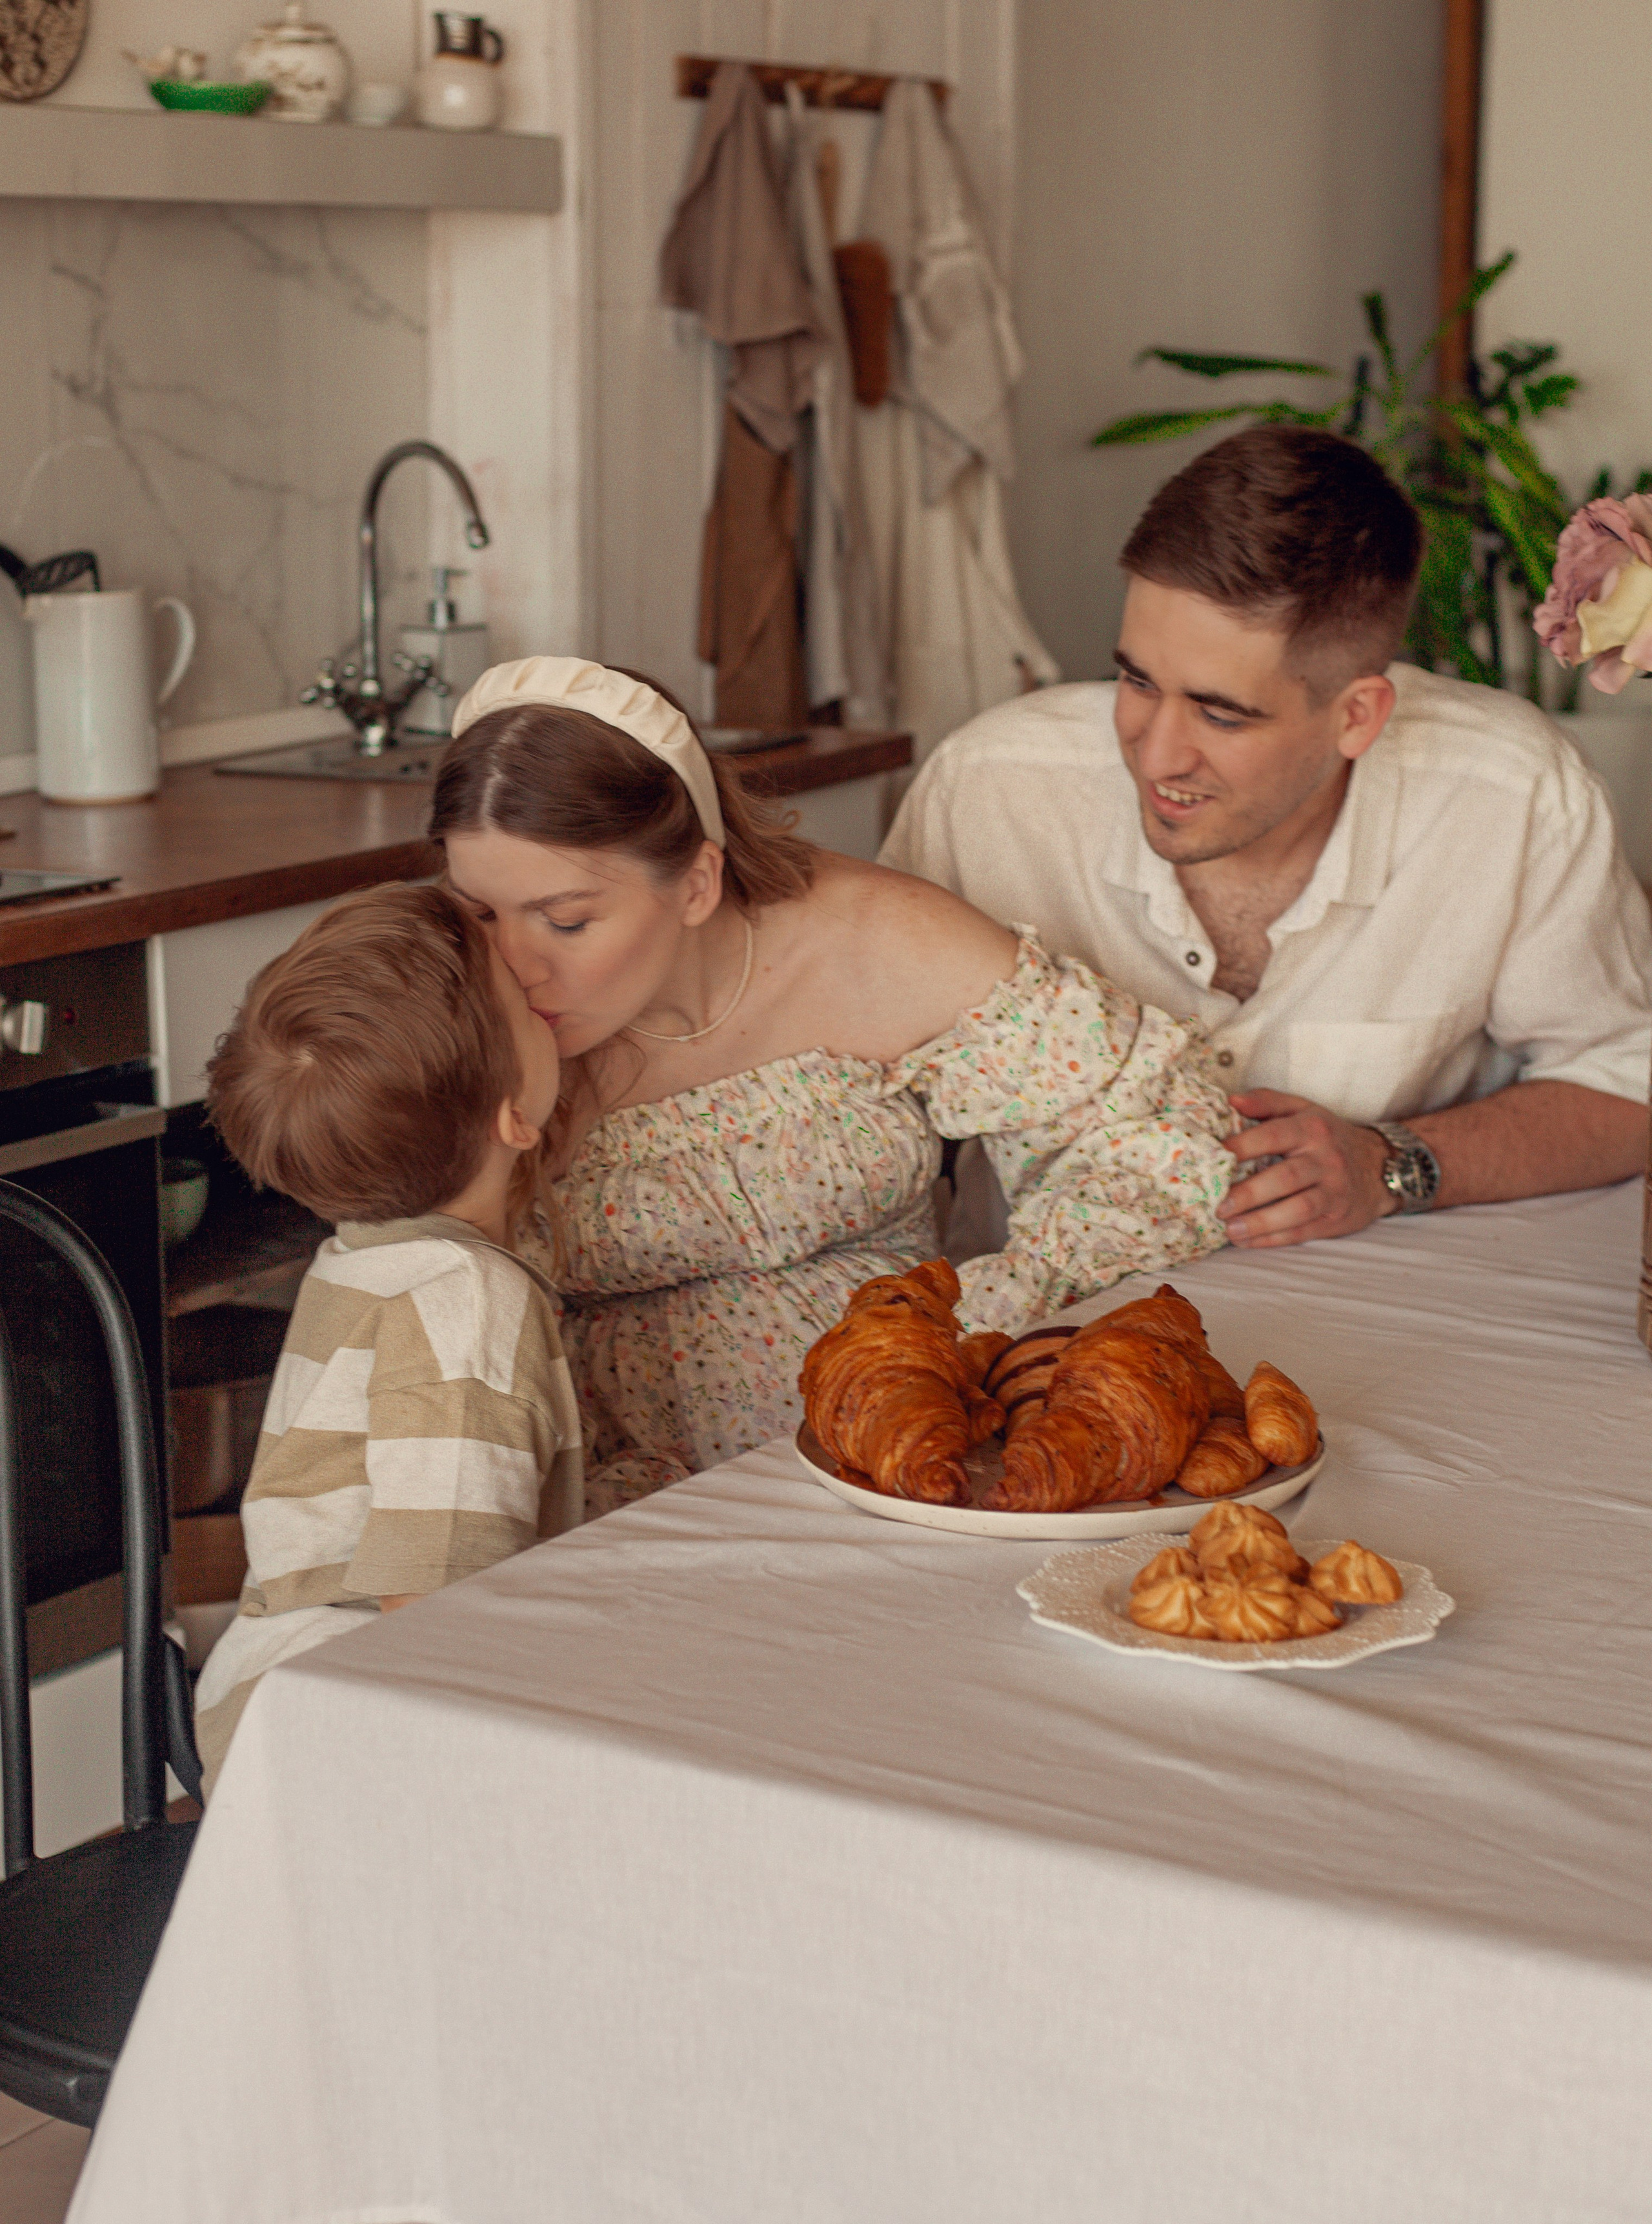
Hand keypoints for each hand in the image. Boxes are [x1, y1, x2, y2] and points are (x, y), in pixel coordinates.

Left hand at [1218, 1090, 1396, 1247]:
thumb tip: (1232, 1100)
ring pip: (1298, 1209)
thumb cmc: (1327, 1137)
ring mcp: (1334, 1191)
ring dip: (1261, 1223)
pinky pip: (1303, 1231)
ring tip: (1230, 1229)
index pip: (1274, 1135)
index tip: (1214, 1158)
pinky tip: (1246, 1241)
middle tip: (1218, 1205)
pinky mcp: (1336, 1218)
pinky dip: (1273, 1239)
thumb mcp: (1303, 1110)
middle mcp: (1326, 1159)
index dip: (1243, 1146)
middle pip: (1286, 1178)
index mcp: (1312, 1128)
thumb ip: (1267, 1101)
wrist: (1378, 1166)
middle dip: (1250, 1194)